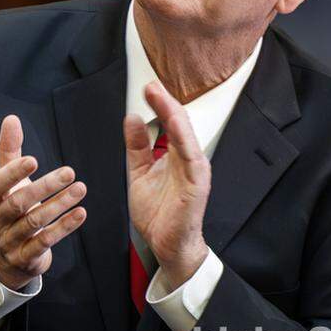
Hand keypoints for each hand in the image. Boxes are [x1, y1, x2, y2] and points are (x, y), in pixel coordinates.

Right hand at [0, 115, 87, 290]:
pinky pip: (45, 242)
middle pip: (18, 203)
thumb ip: (9, 150)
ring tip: (80, 189)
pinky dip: (64, 227)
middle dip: (45, 187)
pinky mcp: (25, 258)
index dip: (13, 173)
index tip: (34, 160)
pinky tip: (80, 212)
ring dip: (59, 204)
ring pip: (34, 223)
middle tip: (70, 172)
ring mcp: (9, 242)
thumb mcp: (6, 181)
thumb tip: (11, 119)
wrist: (6, 256)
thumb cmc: (9, 208)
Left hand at [124, 81, 211, 285]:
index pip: (169, 122)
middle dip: (166, 102)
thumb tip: (132, 118)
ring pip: (186, 135)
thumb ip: (137, 147)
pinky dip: (182, 138)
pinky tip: (173, 124)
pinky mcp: (197, 184)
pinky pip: (190, 157)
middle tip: (151, 85)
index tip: (147, 87)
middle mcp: (188, 159)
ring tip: (161, 96)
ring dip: (173, 114)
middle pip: (179, 123)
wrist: (167, 245)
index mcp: (176, 155)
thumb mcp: (139, 174)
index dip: (159, 103)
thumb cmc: (159, 213)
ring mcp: (195, 170)